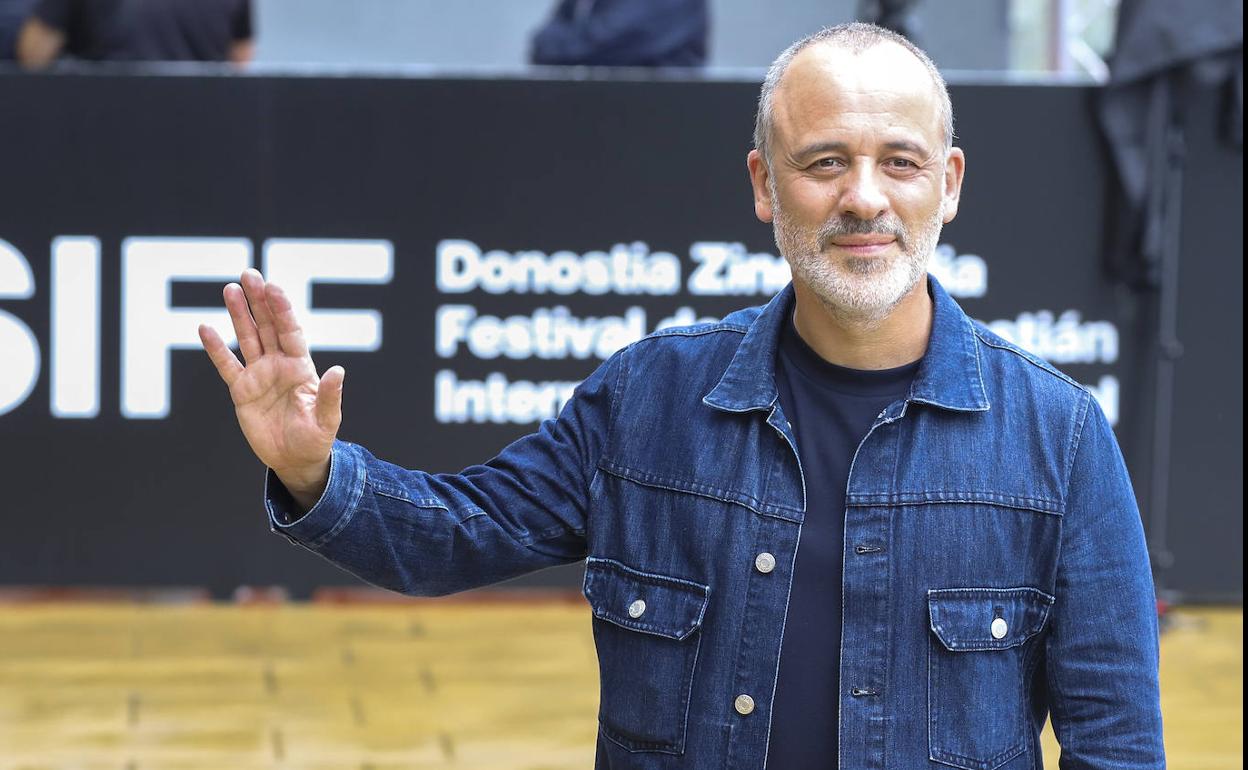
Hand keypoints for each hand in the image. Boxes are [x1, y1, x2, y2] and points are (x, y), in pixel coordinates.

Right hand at [198, 269, 343, 510]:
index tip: (273, 287)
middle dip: (259, 300)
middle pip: (267, 326)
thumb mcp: (327, 420)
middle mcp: (279, 364)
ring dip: (238, 314)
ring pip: (247, 338)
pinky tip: (205, 328)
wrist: (295, 460)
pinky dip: (216, 348)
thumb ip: (330, 395)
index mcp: (301, 367)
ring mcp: (259, 375)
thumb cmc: (316, 439)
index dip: (282, 309)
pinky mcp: (241, 390)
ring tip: (229, 289)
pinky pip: (226, 365)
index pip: (290, 331)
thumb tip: (339, 370)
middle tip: (249, 274)